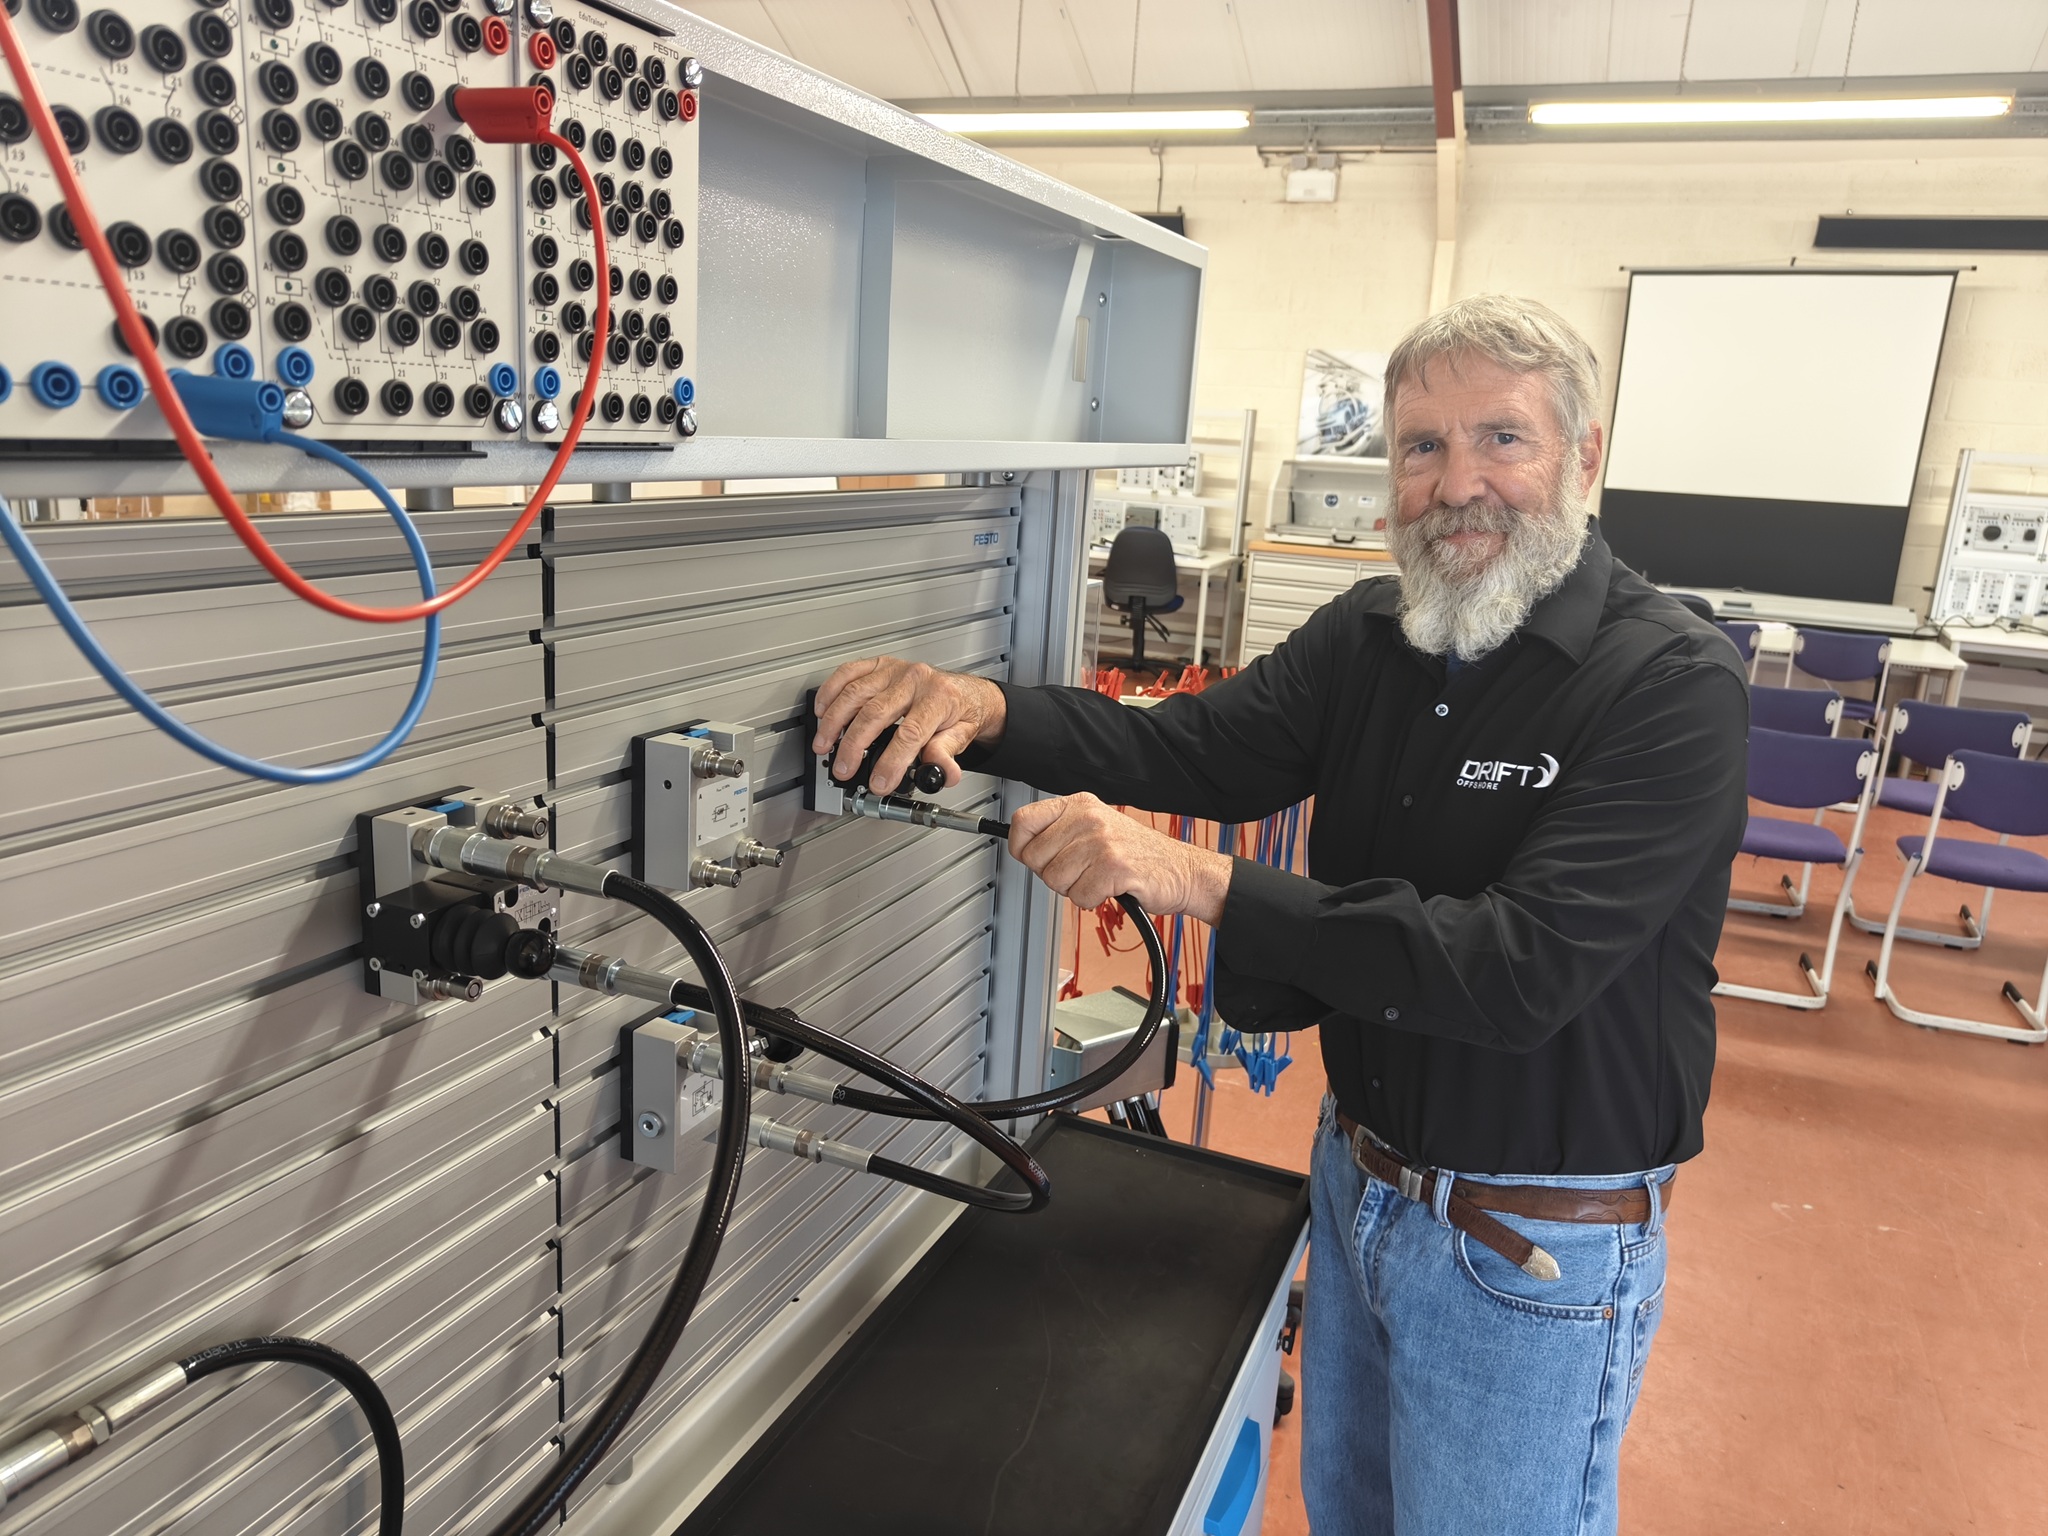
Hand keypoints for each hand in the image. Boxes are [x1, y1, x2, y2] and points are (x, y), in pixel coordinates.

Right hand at [811, 656, 1006, 795]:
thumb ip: (948, 754)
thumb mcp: (962, 736)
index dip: (891, 761)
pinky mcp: (879, 664)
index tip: (880, 782)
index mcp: (938, 698)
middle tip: (843, 768)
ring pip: (856, 692)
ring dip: (835, 722)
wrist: (964, 689)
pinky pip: (848, 672)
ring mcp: (894, 670)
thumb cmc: (960, 712)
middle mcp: (915, 680)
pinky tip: (823, 711)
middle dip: (854, 746)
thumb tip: (940, 773)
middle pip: (876, 712)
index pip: (910, 733)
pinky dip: (830, 691)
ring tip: (824, 745)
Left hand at [1009, 793, 1231, 921]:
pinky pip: (1080, 896)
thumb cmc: (1137, 854)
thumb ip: (1061, 833)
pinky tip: (1110, 888)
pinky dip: (1093, 900)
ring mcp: (1102, 841)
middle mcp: (1089, 818)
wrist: (1181, 871)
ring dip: (1075, 889)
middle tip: (1079, 872)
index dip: (1021, 846)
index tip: (1032, 857)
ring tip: (1097, 878)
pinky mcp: (1114, 867)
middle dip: (1053, 875)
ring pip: (1055, 880)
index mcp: (1080, 805)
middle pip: (1034, 858)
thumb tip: (1020, 846)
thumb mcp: (1096, 829)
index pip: (1023, 821)